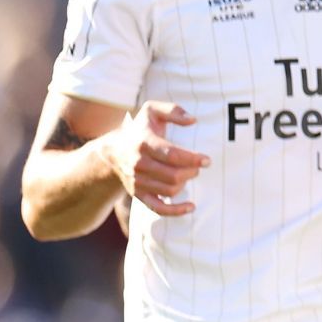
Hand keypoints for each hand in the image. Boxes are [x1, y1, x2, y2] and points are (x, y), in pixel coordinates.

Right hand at [98, 102, 208, 217]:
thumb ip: (173, 110)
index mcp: (144, 143)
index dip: (192, 159)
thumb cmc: (140, 128)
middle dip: (192, 172)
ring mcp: (137, 181)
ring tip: (191, 173)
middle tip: (200, 165)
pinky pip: (157, 208)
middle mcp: (139, 164)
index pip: (172, 155)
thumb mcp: (152, 110)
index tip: (207, 160)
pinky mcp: (138, 194)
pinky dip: (175, 211)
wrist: (114, 150)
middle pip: (172, 175)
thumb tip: (193, 120)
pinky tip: (191, 206)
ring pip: (168, 190)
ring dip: (185, 184)